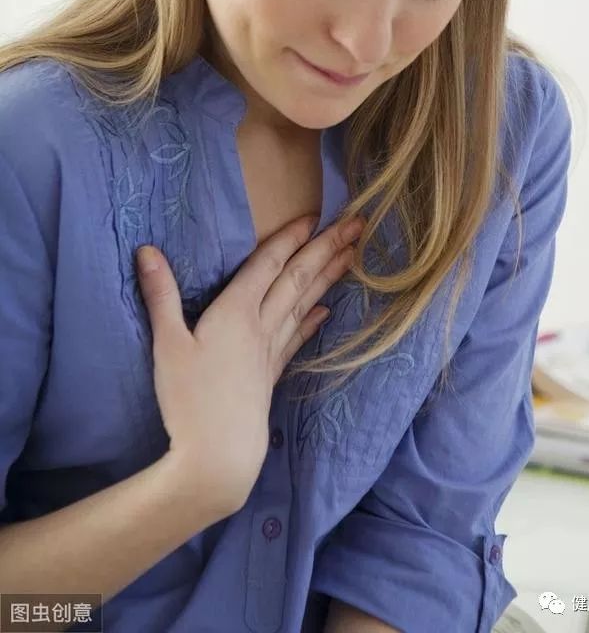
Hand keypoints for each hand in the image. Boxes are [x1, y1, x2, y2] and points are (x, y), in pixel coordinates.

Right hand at [135, 212, 364, 516]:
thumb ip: (161, 295)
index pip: (268, 264)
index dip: (289, 238)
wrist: (219, 456)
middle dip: (326, 248)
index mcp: (236, 312)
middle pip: (298, 278)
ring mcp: (270, 350)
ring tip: (352, 255)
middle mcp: (261, 325)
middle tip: (358, 224)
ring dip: (329, 276)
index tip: (315, 215)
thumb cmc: (188, 400)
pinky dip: (312, 319)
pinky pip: (298, 337)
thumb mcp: (167, 344)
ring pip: (305, 303)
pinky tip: (326, 310)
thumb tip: (148, 250)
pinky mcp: (272, 373)